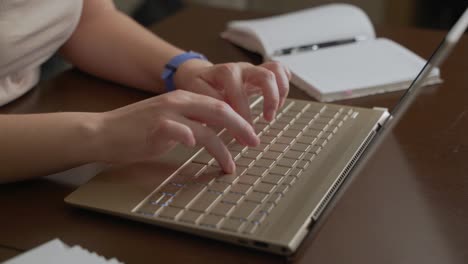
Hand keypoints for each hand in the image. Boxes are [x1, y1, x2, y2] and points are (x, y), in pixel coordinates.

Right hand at [96, 90, 258, 172]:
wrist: (104, 131)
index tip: (250, 135)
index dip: (239, 120)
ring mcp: (167, 113)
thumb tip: (214, 133)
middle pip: (220, 111)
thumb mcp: (169, 120)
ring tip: (230, 165)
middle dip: (241, 128)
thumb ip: (191, 123)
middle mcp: (178, 102)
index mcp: (184, 98)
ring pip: (206, 128)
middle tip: (253, 143)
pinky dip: (191, 139)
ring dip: (222, 149)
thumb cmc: (137, 130)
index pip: (220, 105)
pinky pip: (179, 131)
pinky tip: (198, 151)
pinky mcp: (155, 127)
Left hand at [174, 60, 291, 123]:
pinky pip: (281, 71)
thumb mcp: (196, 94)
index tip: (243, 137)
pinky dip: (284, 86)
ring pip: (277, 70)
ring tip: (274, 111)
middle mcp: (242, 68)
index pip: (239, 92)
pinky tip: (277, 103)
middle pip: (266, 76)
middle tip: (267, 120)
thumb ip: (209, 103)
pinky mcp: (260, 72)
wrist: (198, 74)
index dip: (242, 117)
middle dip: (270, 100)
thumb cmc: (197, 86)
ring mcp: (253, 69)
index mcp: (225, 73)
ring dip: (280, 92)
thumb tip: (224, 117)